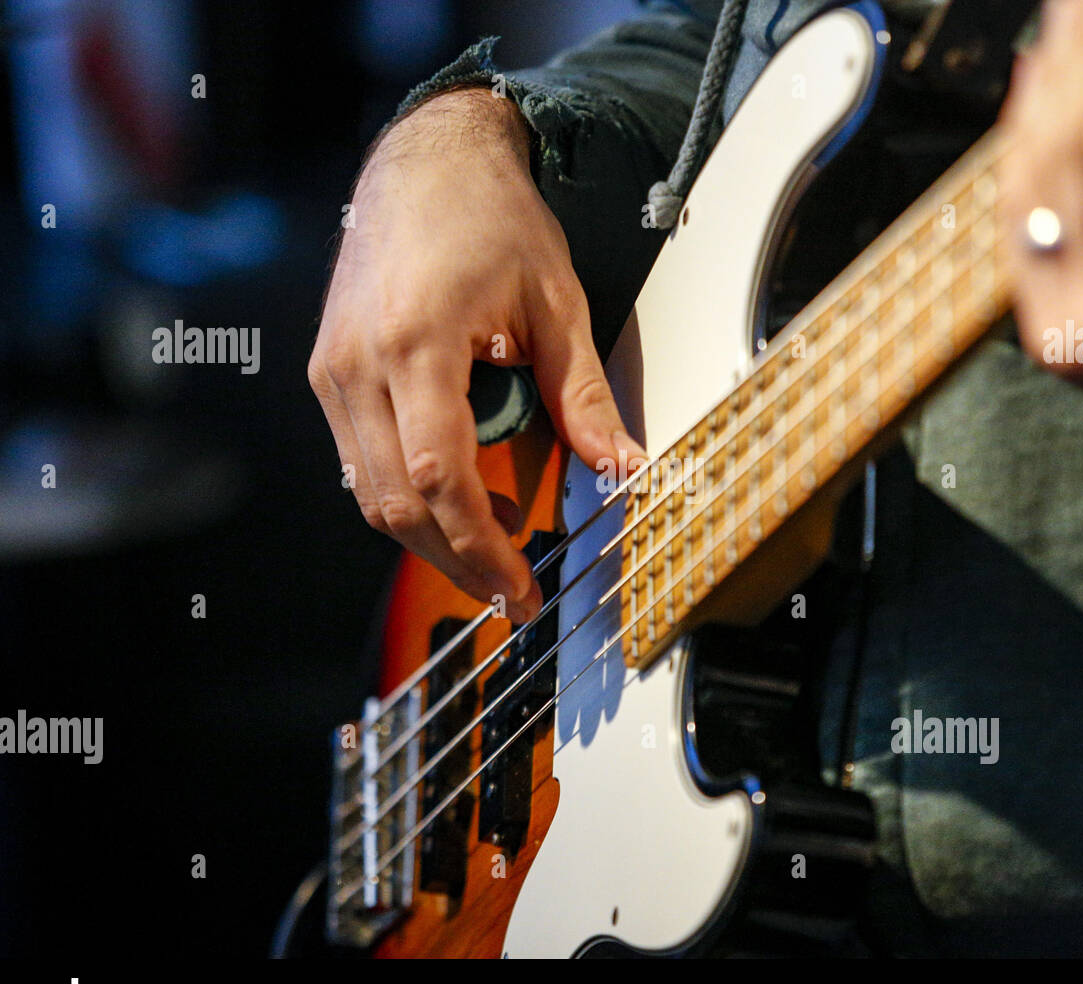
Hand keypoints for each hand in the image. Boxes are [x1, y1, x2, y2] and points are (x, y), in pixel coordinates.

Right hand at [309, 88, 644, 620]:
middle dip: (457, 560)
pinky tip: (458, 506)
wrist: (425, 161)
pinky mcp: (329, 372)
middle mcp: (358, 364)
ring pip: (370, 494)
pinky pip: (361, 462)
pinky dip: (408, 499)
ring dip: (431, 538)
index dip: (481, 545)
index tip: (521, 585)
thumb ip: (583, 394)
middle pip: (396, 504)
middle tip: (512, 591)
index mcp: (415, 341)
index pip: (439, 477)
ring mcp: (334, 370)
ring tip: (493, 554)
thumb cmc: (490, 218)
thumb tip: (621, 466)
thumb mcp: (556, 303)